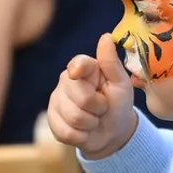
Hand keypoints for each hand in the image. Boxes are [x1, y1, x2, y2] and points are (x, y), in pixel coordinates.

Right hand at [45, 34, 137, 159]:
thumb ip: (111, 63)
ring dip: (91, 123)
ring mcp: (56, 101)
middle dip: (98, 108)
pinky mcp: (51, 121)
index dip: (79, 69)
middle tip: (102, 108)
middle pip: (80, 97)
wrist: (112, 133)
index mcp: (84, 68)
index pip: (78, 65)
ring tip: (94, 120)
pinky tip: (84, 131)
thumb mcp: (121, 84)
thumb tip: (106, 36)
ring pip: (73, 117)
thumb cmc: (119, 104)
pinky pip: (65, 132)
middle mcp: (66, 81)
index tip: (79, 74)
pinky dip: (81, 136)